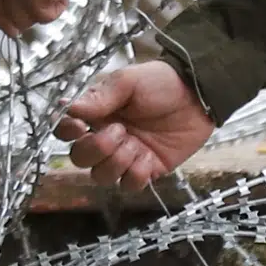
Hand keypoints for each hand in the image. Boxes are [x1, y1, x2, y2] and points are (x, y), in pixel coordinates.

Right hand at [54, 61, 214, 189]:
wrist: (199, 96)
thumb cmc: (162, 83)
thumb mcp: (129, 81)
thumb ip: (99, 97)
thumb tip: (68, 109)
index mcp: (97, 114)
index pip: (66, 131)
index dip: (67, 132)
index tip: (79, 126)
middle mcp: (106, 137)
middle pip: (80, 159)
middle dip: (95, 149)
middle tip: (119, 131)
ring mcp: (126, 156)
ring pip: (102, 176)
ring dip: (117, 161)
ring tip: (135, 143)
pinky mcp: (146, 170)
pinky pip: (129, 185)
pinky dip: (136, 173)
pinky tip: (148, 156)